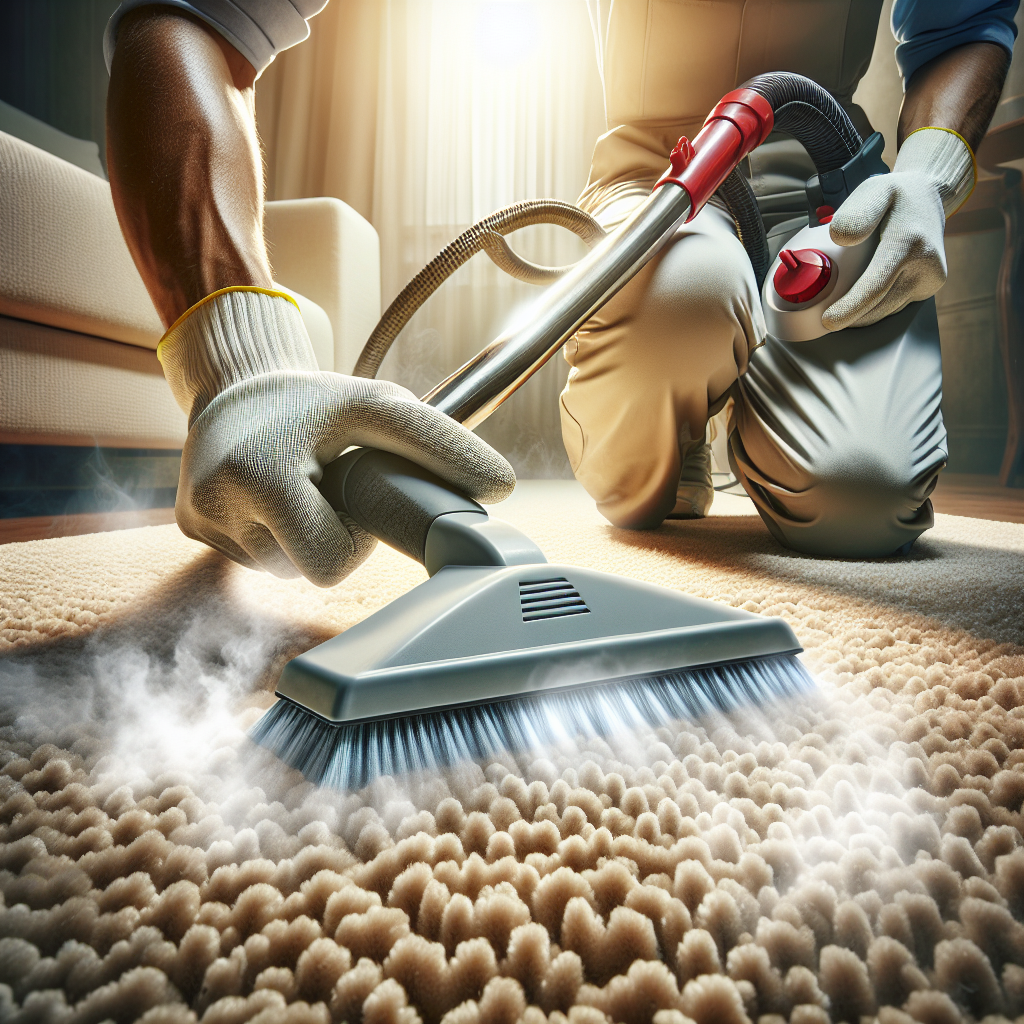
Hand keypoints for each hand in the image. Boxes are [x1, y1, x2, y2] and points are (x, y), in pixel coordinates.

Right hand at [162, 289, 514, 585]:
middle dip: (329, 537)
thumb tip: (500, 486)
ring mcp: (197, 521)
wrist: (235, 383)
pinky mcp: (189, 527)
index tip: (351, 495)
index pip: (329, 563)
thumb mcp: (377, 406)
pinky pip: (255, 556)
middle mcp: (215, 504)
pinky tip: (271, 494)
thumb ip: (437, 443)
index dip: (353, 537)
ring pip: (281, 566)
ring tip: (297, 484)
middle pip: (306, 572)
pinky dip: (275, 532)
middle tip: (326, 488)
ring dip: (303, 533)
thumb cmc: (312, 400)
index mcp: (256, 474)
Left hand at [822, 128, 973, 330]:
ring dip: (861, 315)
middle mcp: (926, 264)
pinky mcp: (929, 287)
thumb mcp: (874, 190)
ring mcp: (930, 279)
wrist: (930, 197)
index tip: (829, 321)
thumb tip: (840, 238)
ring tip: (839, 307)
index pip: (875, 286)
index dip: (850, 308)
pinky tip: (859, 301)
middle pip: (879, 306)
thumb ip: (856, 212)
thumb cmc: (897, 195)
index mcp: (909, 242)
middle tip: (824, 316)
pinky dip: (874, 309)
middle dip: (850, 316)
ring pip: (886, 311)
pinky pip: (895, 307)